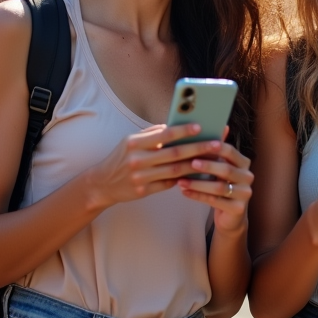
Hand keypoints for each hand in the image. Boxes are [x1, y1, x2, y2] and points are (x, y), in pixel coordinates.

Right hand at [86, 123, 225, 209]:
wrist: (101, 184)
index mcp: (134, 143)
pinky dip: (184, 179)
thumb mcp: (130, 141)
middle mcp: (137, 160)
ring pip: (174, 171)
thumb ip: (152, 133)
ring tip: (212, 159)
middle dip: (198, 148)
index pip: (163, 135)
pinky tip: (198, 174)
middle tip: (216, 144)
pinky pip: (168, 184)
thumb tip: (176, 125)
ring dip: (196, 165)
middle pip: (174, 154)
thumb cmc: (121, 157)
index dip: (183, 131)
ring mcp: (140, 177)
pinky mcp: (143, 192)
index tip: (200, 127)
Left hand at [177, 132, 254, 233]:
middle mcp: (248, 176)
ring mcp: (245, 193)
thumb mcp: (220, 166)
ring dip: (198, 183)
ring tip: (181, 181)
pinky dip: (198, 196)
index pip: (231, 152)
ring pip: (219, 187)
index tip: (200, 144)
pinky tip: (185, 192)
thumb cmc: (222, 185)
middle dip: (207, 166)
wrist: (230, 215)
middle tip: (190, 163)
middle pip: (226, 170)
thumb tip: (220, 125)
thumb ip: (218, 150)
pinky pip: (215, 201)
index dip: (216, 148)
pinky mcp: (238, 208)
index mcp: (244, 163)